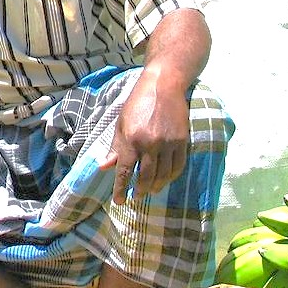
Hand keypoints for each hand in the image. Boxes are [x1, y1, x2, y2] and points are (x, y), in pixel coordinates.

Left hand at [99, 73, 189, 204]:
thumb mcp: (121, 123)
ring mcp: (168, 143)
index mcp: (131, 139)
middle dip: (140, 190)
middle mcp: (149, 143)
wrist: (163, 86)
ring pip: (163, 174)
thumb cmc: (137, 104)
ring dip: (156, 187)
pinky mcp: (182, 141)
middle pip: (146, 176)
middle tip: (136, 197)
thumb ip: (115, 147)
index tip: (119, 201)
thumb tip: (105, 167)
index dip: (121, 188)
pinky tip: (164, 180)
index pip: (125, 170)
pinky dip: (171, 177)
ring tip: (150, 192)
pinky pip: (178, 166)